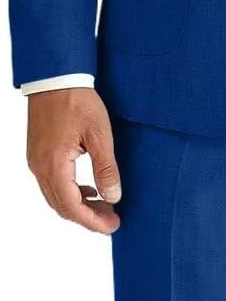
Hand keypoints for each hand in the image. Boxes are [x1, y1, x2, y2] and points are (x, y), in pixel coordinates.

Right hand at [26, 87, 121, 233]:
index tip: (113, 224)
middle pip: (62, 207)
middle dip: (87, 217)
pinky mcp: (37, 153)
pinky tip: (87, 188)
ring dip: (78, 205)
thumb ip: (106, 167)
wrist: (55, 76)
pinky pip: (51, 183)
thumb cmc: (77, 100)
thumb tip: (113, 196)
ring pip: (56, 197)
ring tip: (103, 205)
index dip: (93, 221)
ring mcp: (36, 161)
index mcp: (54, 165)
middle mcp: (40, 168)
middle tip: (112, 218)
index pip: (72, 207)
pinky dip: (69, 192)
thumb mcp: (99, 133)